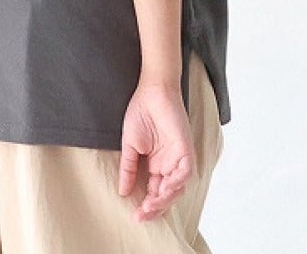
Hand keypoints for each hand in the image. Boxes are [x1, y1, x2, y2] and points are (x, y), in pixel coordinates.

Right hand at [117, 79, 194, 221]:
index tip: (135, 216)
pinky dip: (177, 182)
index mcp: (156, 164)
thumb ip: (128, 168)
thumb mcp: (129, 145)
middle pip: (166, 193)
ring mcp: (178, 157)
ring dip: (165, 199)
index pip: (154, 191)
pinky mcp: (185, 149)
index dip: (147, 205)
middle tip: (142, 214)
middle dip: (156, 207)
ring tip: (150, 205)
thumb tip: (122, 191)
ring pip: (178, 187)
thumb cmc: (140, 112)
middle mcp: (168, 164)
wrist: (151, 91)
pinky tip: (164, 187)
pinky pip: (185, 172)